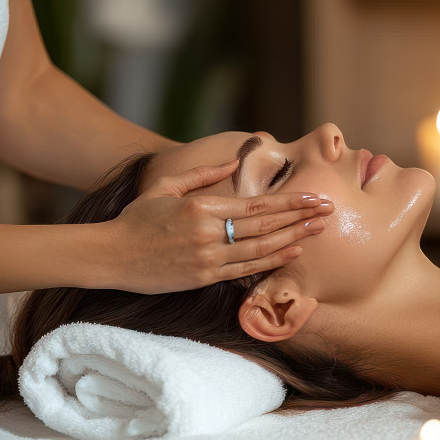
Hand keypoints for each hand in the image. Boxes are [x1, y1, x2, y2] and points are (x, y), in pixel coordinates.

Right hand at [105, 159, 331, 293]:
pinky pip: (245, 271)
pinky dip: (271, 262)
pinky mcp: (203, 278)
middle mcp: (208, 232)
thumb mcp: (166, 186)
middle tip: (329, 210)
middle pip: (266, 226)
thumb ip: (202, 173)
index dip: (290, 202)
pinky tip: (292, 253)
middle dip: (301, 217)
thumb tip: (234, 161)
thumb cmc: (137, 218)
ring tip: (318, 230)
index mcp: (201, 206)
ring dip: (293, 239)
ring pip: (261, 249)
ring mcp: (207, 258)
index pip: (257, 205)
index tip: (314, 196)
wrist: (110, 255)